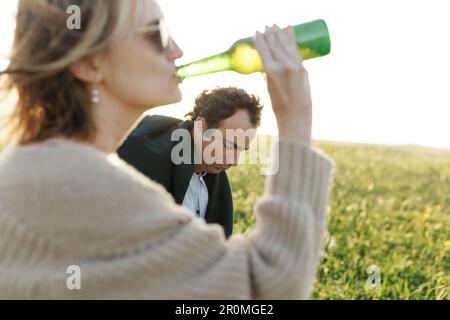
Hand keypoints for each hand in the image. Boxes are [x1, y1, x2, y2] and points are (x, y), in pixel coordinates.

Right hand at [254, 25, 311, 144]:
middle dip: (270, 33)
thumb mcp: (269, 88)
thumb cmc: (279, 105)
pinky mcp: (303, 67)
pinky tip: (289, 29)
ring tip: (276, 25)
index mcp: (270, 70)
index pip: (263, 49)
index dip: (260, 40)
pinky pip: (295, 49)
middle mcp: (282, 65)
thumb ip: (267, 75)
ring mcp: (294, 65)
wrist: (295, 115)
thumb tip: (263, 66)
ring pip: (285, 44)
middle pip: (275, 44)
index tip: (256, 32)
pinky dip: (291, 38)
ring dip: (280, 33)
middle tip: (267, 26)